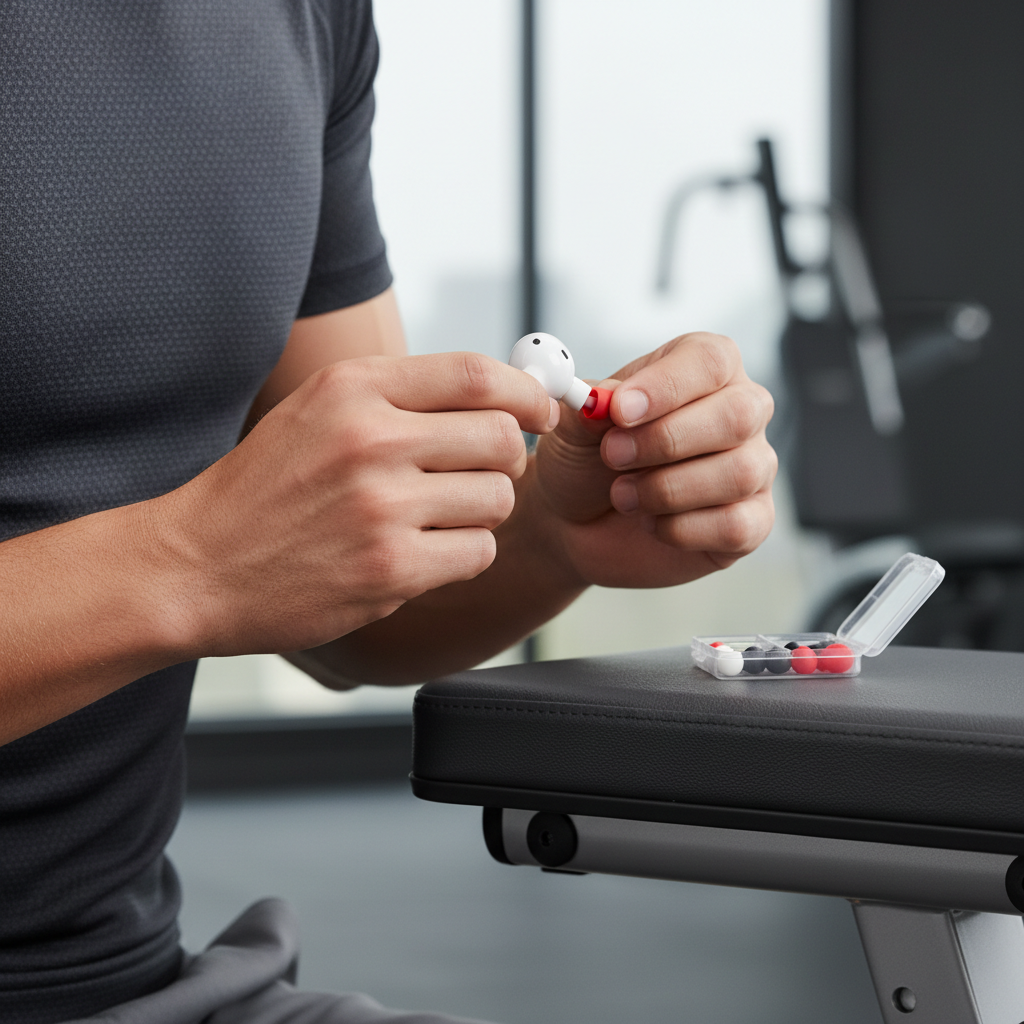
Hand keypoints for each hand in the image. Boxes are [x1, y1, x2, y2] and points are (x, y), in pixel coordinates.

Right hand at [152, 352, 555, 656]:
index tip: (542, 411)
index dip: (526, 393)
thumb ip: (402, 397)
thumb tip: (501, 398)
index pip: (477, 375)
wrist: (196, 564)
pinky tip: (423, 553)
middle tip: (481, 475)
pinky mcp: (389, 567)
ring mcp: (381, 506)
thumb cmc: (266, 488)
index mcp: (354, 387)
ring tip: (437, 518)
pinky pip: (477, 551)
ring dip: (482, 511)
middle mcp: (371, 438)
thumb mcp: (319, 412)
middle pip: (501, 437)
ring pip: (498, 498)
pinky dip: (463, 553)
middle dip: (506, 459)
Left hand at [531, 332, 775, 588]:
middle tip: (614, 455)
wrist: (576, 519)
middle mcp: (741, 411)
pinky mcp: (753, 521)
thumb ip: (592, 403)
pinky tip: (652, 523)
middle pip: (738, 415)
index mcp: (703, 368)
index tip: (620, 410)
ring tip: (623, 495)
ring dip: (668, 489)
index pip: (710, 361)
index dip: (666, 386)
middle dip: (667, 440)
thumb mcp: (576, 423)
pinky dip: (683, 529)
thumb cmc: (586, 458)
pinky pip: (738, 525)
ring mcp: (754, 467)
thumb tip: (608, 399)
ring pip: (740, 473)